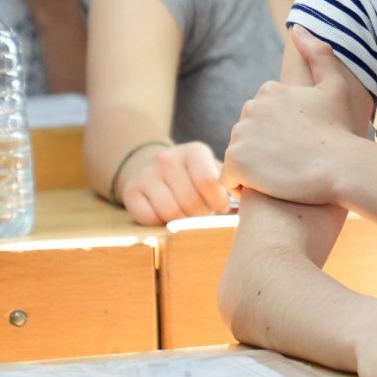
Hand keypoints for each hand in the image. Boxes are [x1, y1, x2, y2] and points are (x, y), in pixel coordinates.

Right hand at [115, 140, 232, 224]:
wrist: (153, 167)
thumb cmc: (194, 176)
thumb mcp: (212, 170)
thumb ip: (227, 184)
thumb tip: (247, 204)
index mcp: (194, 151)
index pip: (208, 182)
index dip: (218, 202)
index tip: (221, 206)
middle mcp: (167, 159)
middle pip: (191, 203)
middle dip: (202, 214)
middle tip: (204, 212)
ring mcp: (146, 174)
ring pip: (171, 213)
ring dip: (183, 221)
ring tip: (188, 214)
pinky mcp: (130, 191)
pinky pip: (149, 219)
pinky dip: (161, 224)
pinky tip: (168, 216)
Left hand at [222, 29, 363, 206]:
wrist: (341, 167)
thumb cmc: (341, 131)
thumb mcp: (335, 86)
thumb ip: (318, 54)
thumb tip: (299, 28)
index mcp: (269, 90)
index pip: (262, 118)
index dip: (278, 134)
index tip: (298, 145)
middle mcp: (250, 108)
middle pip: (248, 136)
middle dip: (264, 149)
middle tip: (292, 163)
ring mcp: (240, 135)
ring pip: (238, 156)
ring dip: (254, 168)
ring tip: (282, 176)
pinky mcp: (235, 162)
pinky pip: (228, 179)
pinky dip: (242, 186)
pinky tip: (267, 188)